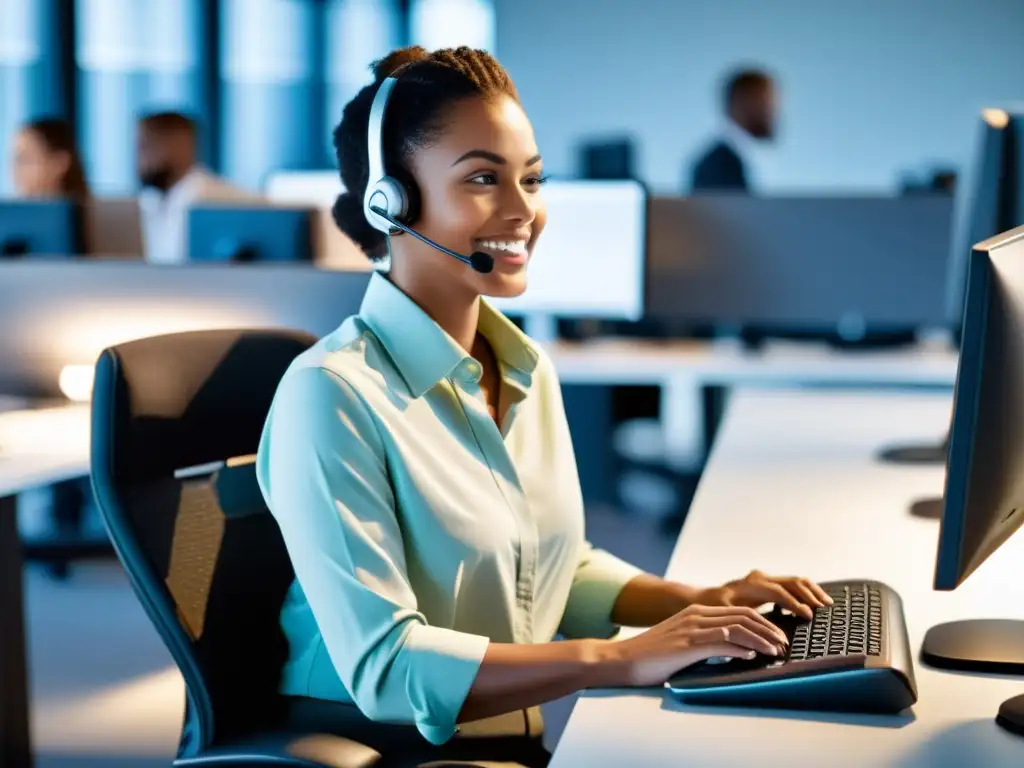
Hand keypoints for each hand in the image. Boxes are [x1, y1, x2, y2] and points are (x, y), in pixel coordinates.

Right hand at [600, 604, 790, 687]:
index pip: (739, 612)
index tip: (777, 637)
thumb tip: (733, 650)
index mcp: (696, 612)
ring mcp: (692, 629)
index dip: (763, 624)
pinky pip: (722, 642)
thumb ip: (704, 641)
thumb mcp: (681, 642)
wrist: (621, 659)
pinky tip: (752, 656)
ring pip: (738, 628)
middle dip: (769, 629)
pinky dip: (742, 648)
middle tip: (784, 643)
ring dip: (762, 640)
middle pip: (744, 616)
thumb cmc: (650, 657)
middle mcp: (696, 616)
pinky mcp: (688, 644)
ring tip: (776, 651)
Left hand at [694, 570, 832, 620]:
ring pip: (796, 580)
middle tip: (824, 608)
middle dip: (810, 595)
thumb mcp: (727, 615)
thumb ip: (743, 623)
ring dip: (812, 591)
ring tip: (826, 604)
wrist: (709, 598)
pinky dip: (806, 591)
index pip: (779, 592)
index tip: (808, 616)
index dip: (795, 604)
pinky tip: (815, 602)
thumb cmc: (717, 609)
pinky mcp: (770, 582)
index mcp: (752, 584)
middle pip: (792, 582)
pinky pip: (793, 584)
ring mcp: (766, 577)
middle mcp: (761, 577)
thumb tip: (761, 636)